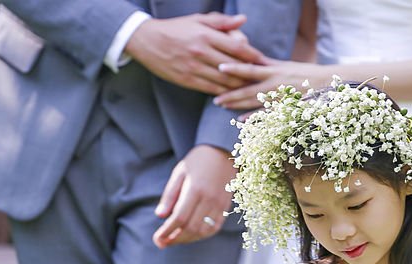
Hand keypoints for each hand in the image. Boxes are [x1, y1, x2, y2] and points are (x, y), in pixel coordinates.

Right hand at [125, 13, 262, 94]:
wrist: (147, 41)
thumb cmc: (175, 29)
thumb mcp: (198, 20)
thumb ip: (221, 22)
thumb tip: (243, 21)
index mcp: (206, 35)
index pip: (237, 48)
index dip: (253, 56)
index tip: (264, 61)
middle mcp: (201, 52)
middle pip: (234, 67)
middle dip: (250, 74)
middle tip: (263, 80)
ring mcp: (194, 68)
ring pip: (224, 81)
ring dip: (239, 87)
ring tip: (252, 90)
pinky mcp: (187, 80)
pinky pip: (211, 89)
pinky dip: (224, 93)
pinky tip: (232, 95)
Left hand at [154, 145, 235, 246]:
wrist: (223, 152)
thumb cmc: (197, 161)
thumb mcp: (179, 173)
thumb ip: (170, 195)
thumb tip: (160, 216)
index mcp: (195, 189)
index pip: (179, 217)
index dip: (167, 231)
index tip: (157, 239)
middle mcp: (209, 199)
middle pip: (191, 227)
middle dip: (175, 239)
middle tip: (162, 243)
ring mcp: (219, 204)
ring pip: (203, 231)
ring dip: (187, 239)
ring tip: (175, 240)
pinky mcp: (226, 207)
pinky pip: (214, 228)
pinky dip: (201, 236)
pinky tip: (191, 236)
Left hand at [214, 59, 330, 108]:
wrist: (326, 85)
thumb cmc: (305, 74)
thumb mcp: (285, 65)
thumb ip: (267, 63)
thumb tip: (250, 56)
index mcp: (274, 71)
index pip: (250, 68)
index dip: (235, 68)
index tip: (220, 67)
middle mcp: (274, 84)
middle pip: (247, 89)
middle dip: (230, 93)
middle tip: (215, 97)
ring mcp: (279, 98)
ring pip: (253, 102)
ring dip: (237, 105)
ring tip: (223, 105)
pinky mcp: (285, 109)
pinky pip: (265, 115)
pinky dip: (253, 117)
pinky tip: (241, 120)